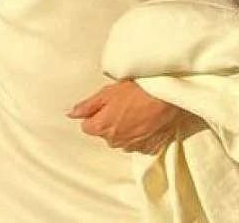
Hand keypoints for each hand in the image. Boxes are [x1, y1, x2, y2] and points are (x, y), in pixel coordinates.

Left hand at [68, 80, 183, 153]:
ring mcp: (132, 147)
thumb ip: (87, 105)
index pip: (87, 127)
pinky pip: (138, 143)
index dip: (95, 114)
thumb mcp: (108, 92)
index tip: (106, 104)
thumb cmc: (137, 91)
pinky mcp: (149, 148)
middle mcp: (115, 142)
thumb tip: (70, 113)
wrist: (168, 98)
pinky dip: (141, 135)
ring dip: (126, 129)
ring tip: (138, 111)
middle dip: (111, 122)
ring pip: (122, 139)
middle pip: (105, 134)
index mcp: (102, 128)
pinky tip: (148, 121)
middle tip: (124, 104)